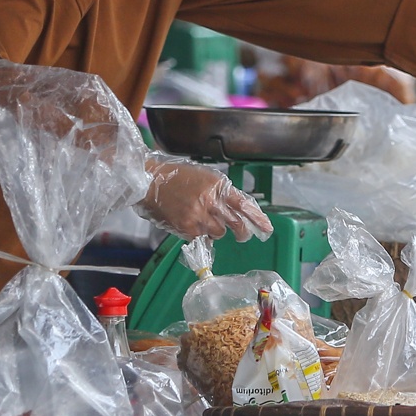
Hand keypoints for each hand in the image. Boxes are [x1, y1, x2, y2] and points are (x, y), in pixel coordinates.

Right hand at [142, 160, 271, 242]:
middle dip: (242, 232)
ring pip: (219, 232)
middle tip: (242, 236)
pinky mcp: (187, 227)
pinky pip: (202, 238)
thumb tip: (238, 209)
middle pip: (236, 223)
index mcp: (218, 185)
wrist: (149, 182)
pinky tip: (192, 225)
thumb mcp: (204, 177)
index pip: (244, 203)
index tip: (267, 228)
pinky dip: (200, 235)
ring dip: (216, 230)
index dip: (257, 218)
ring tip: (204, 221)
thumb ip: (221, 192)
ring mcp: (199, 215)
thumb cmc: (176, 177)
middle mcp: (211, 200)